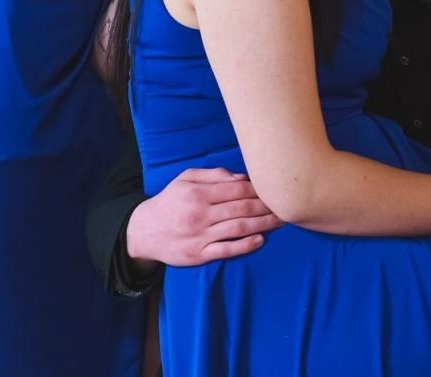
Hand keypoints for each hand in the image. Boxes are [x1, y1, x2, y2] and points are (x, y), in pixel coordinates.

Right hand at [125, 167, 283, 267]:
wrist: (143, 232)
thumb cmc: (170, 201)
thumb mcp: (186, 179)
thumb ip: (214, 175)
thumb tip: (243, 177)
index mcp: (198, 193)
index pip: (238, 189)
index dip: (260, 189)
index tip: (276, 188)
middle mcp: (200, 214)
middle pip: (242, 208)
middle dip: (268, 206)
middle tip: (288, 204)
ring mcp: (199, 236)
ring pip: (238, 228)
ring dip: (264, 224)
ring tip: (282, 221)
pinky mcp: (198, 255)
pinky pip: (226, 250)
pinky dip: (245, 245)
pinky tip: (261, 240)